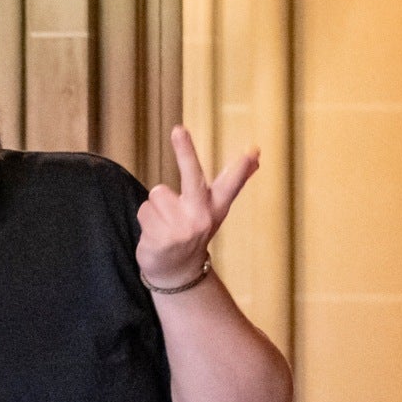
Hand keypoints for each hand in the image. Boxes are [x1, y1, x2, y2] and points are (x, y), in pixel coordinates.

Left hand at [138, 126, 257, 289]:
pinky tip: (156, 234)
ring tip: (165, 223)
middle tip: (178, 129)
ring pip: (157, 193)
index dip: (241, 168)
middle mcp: (201, 217)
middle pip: (192, 177)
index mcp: (216, 207)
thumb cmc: (195, 229)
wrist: (178, 272)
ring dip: (155, 207)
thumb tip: (257, 154)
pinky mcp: (161, 238)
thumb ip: (234, 180)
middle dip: (185, 151)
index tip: (252, 151)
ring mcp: (181, 229)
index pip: (230, 183)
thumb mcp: (216, 207)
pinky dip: (146, 220)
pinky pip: (145, 211)